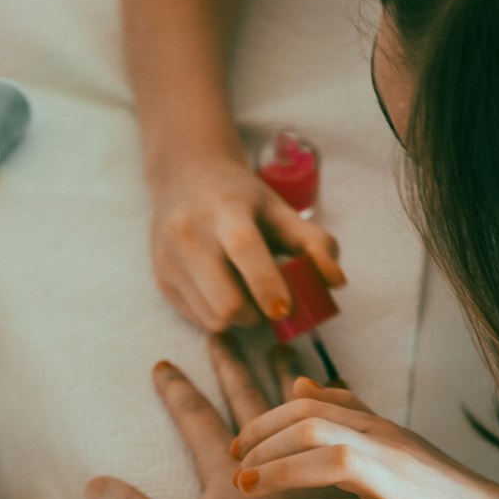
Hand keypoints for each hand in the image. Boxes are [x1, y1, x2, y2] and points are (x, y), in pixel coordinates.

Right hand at [86, 338, 388, 498]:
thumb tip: (90, 486)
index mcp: (230, 471)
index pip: (197, 420)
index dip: (178, 392)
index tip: (164, 363)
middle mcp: (273, 456)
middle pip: (248, 401)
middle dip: (230, 367)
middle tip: (223, 336)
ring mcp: (315, 463)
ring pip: (300, 406)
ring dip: (287, 376)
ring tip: (284, 350)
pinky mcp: (350, 476)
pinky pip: (345, 424)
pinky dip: (338, 403)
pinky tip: (344, 392)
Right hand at [149, 155, 343, 331]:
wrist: (185, 177)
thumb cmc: (241, 198)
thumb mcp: (280, 211)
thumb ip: (315, 243)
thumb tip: (336, 282)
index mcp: (224, 210)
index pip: (244, 250)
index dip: (266, 285)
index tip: (285, 309)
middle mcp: (189, 234)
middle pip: (225, 301)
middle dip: (258, 314)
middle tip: (272, 304)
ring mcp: (169, 260)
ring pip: (213, 319)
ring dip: (240, 321)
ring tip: (250, 298)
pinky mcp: (161, 280)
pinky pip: (198, 320)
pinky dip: (221, 318)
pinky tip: (228, 294)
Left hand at [230, 379, 498, 498]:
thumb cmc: (440, 494)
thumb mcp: (393, 444)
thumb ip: (345, 413)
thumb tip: (297, 384)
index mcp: (379, 432)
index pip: (309, 408)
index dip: (264, 423)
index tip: (235, 448)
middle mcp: (388, 452)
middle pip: (315, 428)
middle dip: (264, 445)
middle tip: (234, 471)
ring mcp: (402, 489)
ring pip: (338, 461)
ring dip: (285, 472)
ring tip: (250, 490)